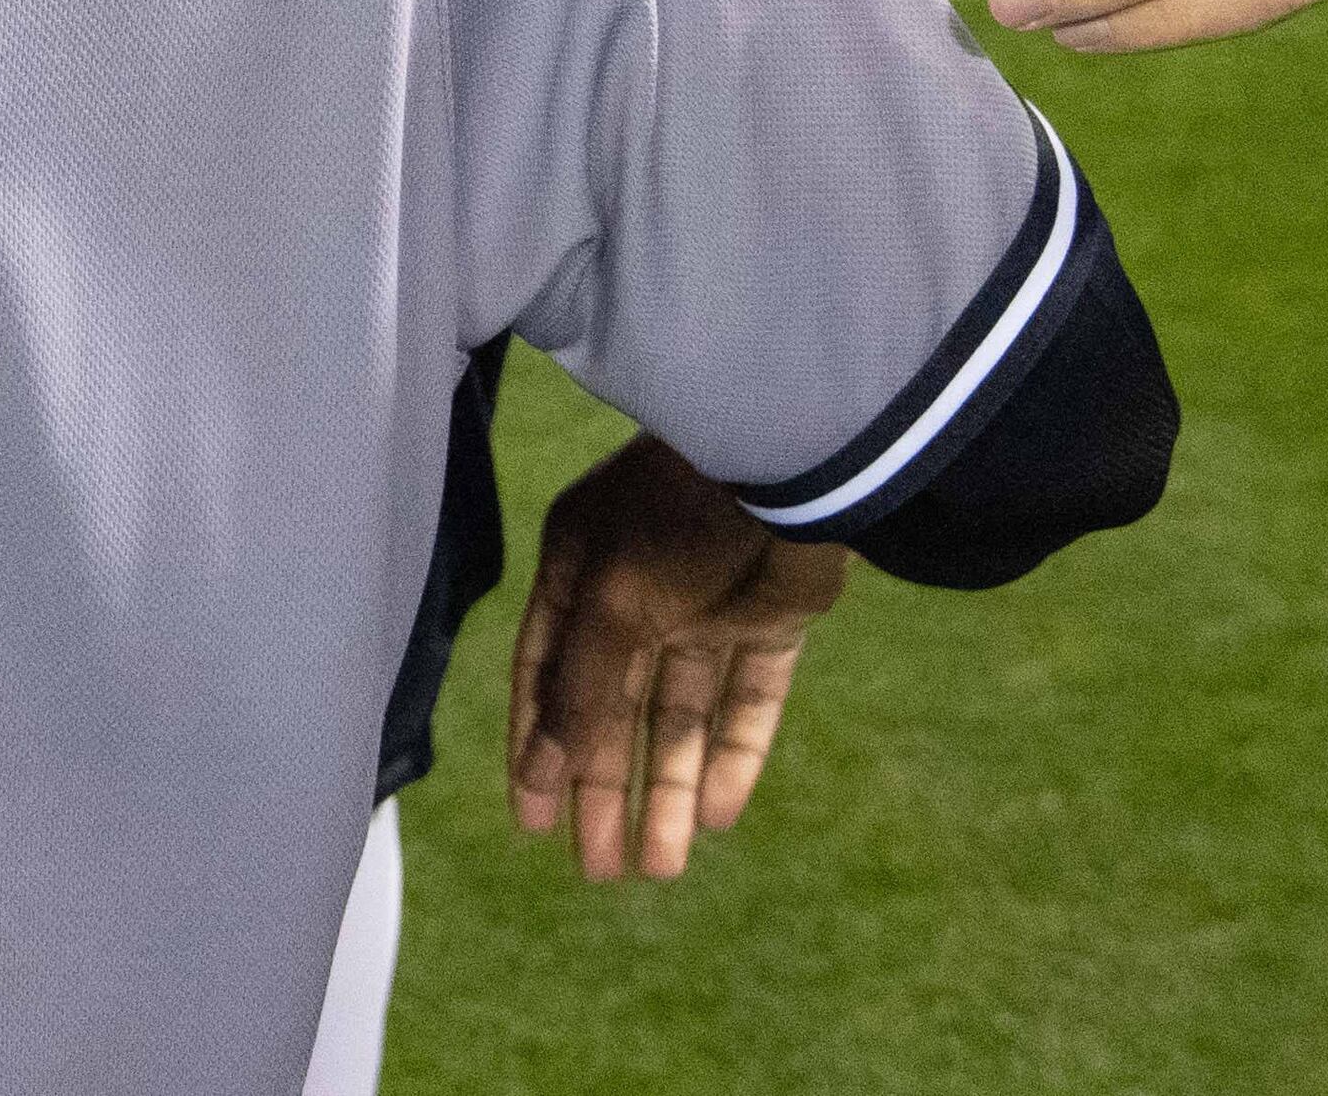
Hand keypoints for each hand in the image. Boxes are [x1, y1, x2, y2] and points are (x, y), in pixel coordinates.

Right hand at [504, 435, 846, 882]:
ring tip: (663, 868)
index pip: (546, 676)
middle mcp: (636, 594)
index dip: (540, 748)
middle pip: (614, 711)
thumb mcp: (611, 601)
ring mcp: (706, 608)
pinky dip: (735, 755)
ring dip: (670, 790)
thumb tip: (544, 769)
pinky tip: (721, 816)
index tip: (536, 823)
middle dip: (606, 789)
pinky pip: (748, 701)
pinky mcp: (770, 619)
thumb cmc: (677, 516)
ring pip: (681, 717)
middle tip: (601, 870)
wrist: (791, 457)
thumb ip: (579, 688)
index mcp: (580, 573)